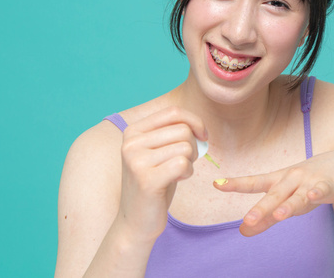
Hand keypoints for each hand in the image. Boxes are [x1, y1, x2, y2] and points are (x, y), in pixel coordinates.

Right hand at [117, 106, 207, 240]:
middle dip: (194, 146)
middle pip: (183, 130)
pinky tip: (177, 181)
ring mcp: (136, 161)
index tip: (203, 136)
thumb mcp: (159, 152)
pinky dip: (188, 172)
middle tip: (184, 162)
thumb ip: (173, 133)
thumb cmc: (154, 184)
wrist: (135, 222)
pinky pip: (183, 163)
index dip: (195, 121)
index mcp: (132, 131)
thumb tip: (199, 126)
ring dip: (190, 162)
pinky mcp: (146, 180)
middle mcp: (131, 143)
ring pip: (185, 147)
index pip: (173, 112)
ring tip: (177, 173)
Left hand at [213, 151, 333, 236]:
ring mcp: (309, 181)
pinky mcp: (328, 185)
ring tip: (277, 215)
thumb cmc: (308, 183)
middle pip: (274, 195)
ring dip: (287, 205)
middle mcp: (291, 180)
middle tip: (247, 221)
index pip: (255, 183)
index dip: (236, 184)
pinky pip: (321, 190)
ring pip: (296, 196)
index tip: (217, 184)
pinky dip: (316, 193)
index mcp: (278, 181)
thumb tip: (243, 231)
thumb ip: (265, 217)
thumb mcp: (287, 199)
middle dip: (261, 209)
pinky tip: (311, 196)